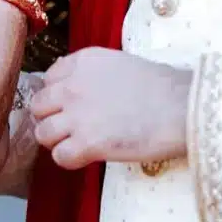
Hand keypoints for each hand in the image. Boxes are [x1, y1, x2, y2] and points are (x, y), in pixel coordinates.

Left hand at [30, 48, 190, 169]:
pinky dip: (70, 159)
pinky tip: (88, 156)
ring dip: (58, 141)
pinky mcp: (87, 143)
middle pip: (38, 106)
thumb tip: (72, 84)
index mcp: (83, 61)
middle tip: (72, 128)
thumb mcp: (119, 64)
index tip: (72, 105)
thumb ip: (91, 73)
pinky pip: (59, 156)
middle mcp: (73, 85)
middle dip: (52, 118)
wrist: (182, 107)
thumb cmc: (161, 87)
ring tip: (80, 143)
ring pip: (42, 133)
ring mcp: (77, 115)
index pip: (48, 79)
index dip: (58, 96)